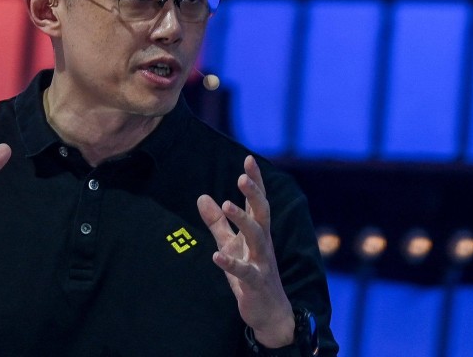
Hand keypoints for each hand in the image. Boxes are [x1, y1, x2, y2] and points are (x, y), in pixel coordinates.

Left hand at [197, 156, 294, 347]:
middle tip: (242, 177)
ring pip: (257, 236)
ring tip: (227, 204)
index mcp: (258, 232)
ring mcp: (262, 262)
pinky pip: (245, 271)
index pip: (257, 202)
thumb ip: (218, 222)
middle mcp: (263, 243)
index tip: (248, 159)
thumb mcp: (231, 245)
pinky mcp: (255, 283)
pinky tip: (216, 256)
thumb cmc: (251, 275)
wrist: (270, 313)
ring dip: (243, 220)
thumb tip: (202, 196)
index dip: (254, 181)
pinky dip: (230, 263)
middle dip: (254, 194)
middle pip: (262, 213)